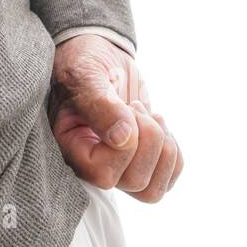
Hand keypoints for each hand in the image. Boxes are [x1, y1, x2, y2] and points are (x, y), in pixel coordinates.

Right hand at [49, 34, 181, 202]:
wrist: (98, 55)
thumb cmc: (82, 63)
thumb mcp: (86, 76)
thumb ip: (100, 105)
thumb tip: (122, 138)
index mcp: (72, 149)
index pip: (105, 175)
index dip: (127, 146)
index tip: (127, 109)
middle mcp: (93, 166)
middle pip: (136, 183)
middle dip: (149, 139)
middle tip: (137, 108)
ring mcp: (119, 168)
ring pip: (153, 191)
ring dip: (165, 150)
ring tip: (152, 119)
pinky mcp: (141, 162)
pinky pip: (169, 177)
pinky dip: (174, 152)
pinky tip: (159, 125)